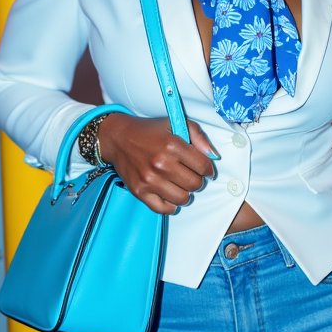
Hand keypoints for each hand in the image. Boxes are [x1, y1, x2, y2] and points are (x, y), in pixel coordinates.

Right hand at [97, 114, 217, 214]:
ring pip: (182, 198)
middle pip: (195, 184)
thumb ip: (198, 136)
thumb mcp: (175, 123)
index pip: (203, 166)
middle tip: (190, 175)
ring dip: (185, 192)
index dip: (208, 169)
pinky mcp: (139, 191)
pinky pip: (164, 209)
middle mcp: (161, 163)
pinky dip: (171, 205)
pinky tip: (170, 194)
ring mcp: (149, 179)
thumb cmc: (149, 131)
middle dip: (197, 180)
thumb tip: (213, 156)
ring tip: (180, 183)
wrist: (118, 138)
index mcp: (172, 145)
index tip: (205, 169)